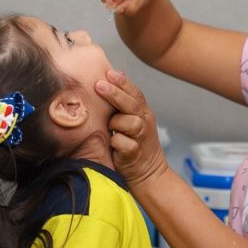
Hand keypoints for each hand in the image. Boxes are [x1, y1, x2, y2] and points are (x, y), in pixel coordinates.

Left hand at [94, 70, 169, 190]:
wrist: (148, 173)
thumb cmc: (135, 144)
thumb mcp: (132, 120)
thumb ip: (124, 102)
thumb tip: (113, 75)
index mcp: (143, 112)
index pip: (135, 92)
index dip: (123, 82)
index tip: (108, 73)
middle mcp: (144, 122)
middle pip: (131, 104)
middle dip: (115, 93)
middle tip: (98, 85)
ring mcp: (141, 138)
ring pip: (129, 122)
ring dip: (116, 123)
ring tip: (110, 128)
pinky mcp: (134, 153)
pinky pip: (122, 142)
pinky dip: (115, 142)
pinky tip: (112, 144)